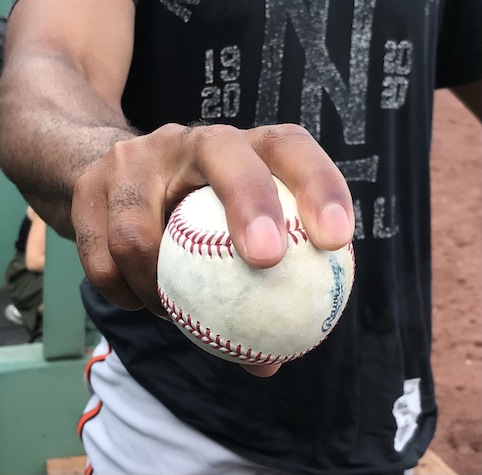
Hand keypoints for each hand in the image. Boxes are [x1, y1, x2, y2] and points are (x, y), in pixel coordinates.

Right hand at [72, 123, 354, 375]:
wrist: (113, 181)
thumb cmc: (191, 216)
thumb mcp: (228, 236)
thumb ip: (253, 291)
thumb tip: (269, 361)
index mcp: (240, 147)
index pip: (288, 149)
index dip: (319, 185)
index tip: (335, 240)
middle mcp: (189, 141)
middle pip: (223, 151)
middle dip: (250, 202)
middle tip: (267, 260)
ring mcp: (132, 159)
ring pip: (138, 232)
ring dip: (159, 292)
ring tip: (175, 314)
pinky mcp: (88, 188)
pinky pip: (102, 262)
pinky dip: (125, 297)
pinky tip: (142, 301)